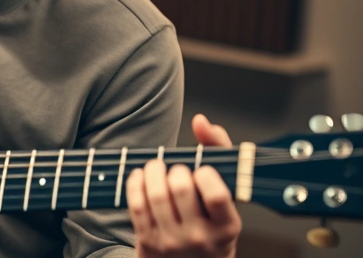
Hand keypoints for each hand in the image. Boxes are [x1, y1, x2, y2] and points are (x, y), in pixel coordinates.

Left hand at [126, 114, 241, 257]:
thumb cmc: (210, 221)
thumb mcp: (225, 197)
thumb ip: (218, 152)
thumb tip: (200, 121)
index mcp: (226, 227)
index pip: (215, 194)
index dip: (204, 174)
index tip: (201, 170)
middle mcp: (200, 238)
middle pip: (181, 189)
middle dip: (175, 169)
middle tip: (176, 169)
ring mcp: (172, 242)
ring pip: (156, 195)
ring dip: (153, 171)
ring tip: (157, 167)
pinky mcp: (148, 242)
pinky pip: (136, 205)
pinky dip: (136, 182)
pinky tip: (141, 176)